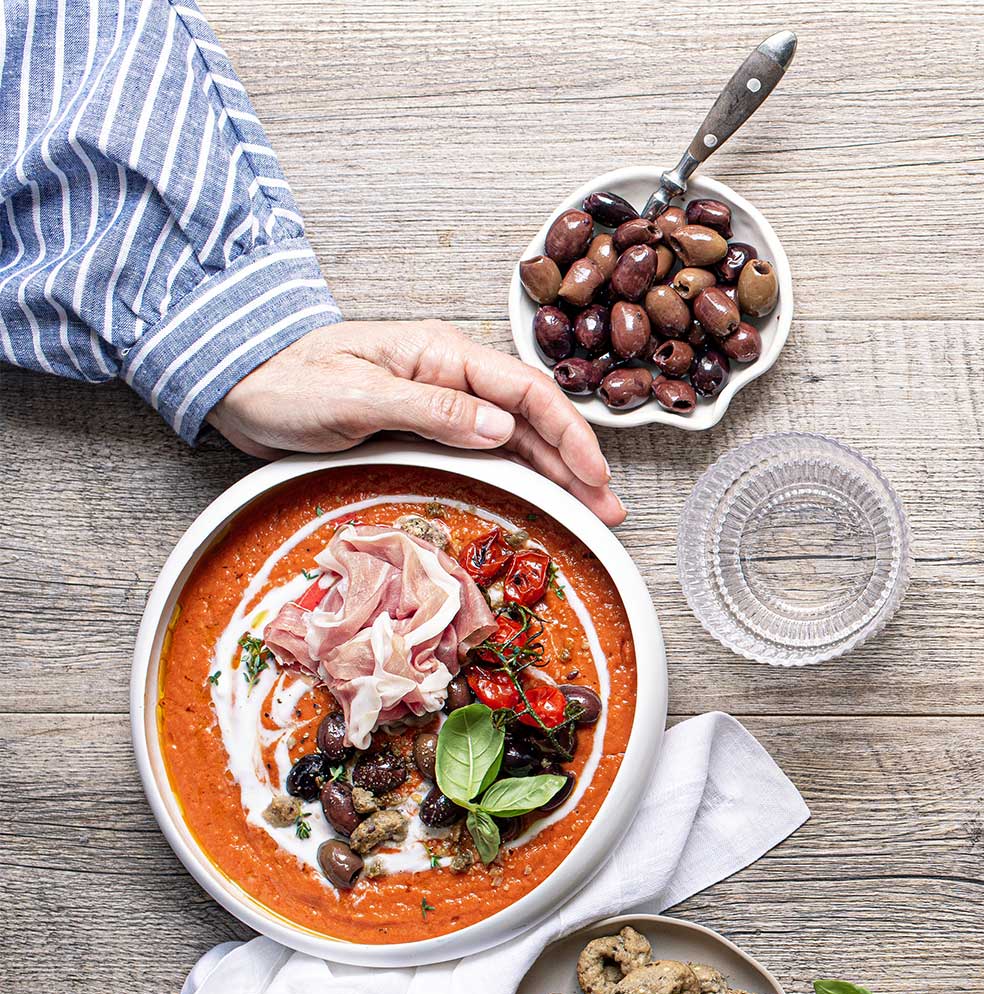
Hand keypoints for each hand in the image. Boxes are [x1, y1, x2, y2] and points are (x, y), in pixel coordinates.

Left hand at [207, 321, 624, 524]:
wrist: (236, 386)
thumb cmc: (286, 383)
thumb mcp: (356, 396)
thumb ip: (430, 409)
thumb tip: (499, 426)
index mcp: (442, 354)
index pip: (526, 391)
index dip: (568, 434)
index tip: (593, 475)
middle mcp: (452, 376)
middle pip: (533, 419)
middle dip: (577, 464)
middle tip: (609, 509)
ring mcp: (442, 404)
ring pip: (517, 441)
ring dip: (557, 476)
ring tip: (591, 512)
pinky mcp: (427, 431)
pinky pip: (488, 455)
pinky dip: (521, 479)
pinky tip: (543, 500)